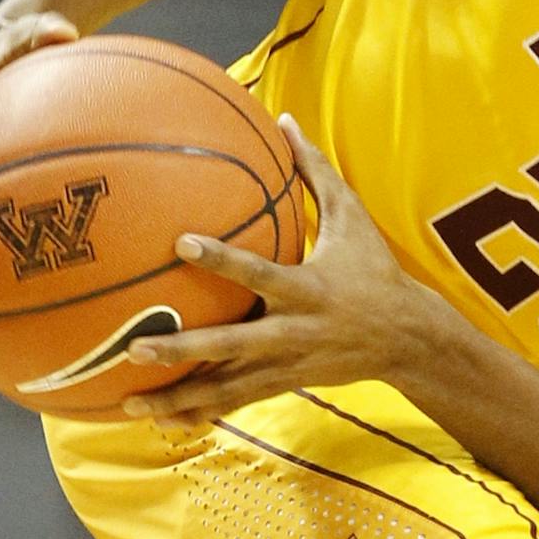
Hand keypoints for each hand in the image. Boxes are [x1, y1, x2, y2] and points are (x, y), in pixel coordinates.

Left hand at [120, 117, 453, 425]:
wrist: (408, 338)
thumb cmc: (375, 269)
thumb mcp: (353, 218)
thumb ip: (315, 172)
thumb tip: (285, 119)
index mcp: (307, 288)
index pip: (259, 272)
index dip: (222, 259)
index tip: (181, 244)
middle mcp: (292, 331)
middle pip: (231, 343)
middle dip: (184, 348)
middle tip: (136, 346)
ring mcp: (286, 364)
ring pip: (226, 386)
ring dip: (178, 396)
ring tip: (130, 402)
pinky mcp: (283, 385)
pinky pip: (233, 402)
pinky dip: (197, 412)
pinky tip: (159, 419)